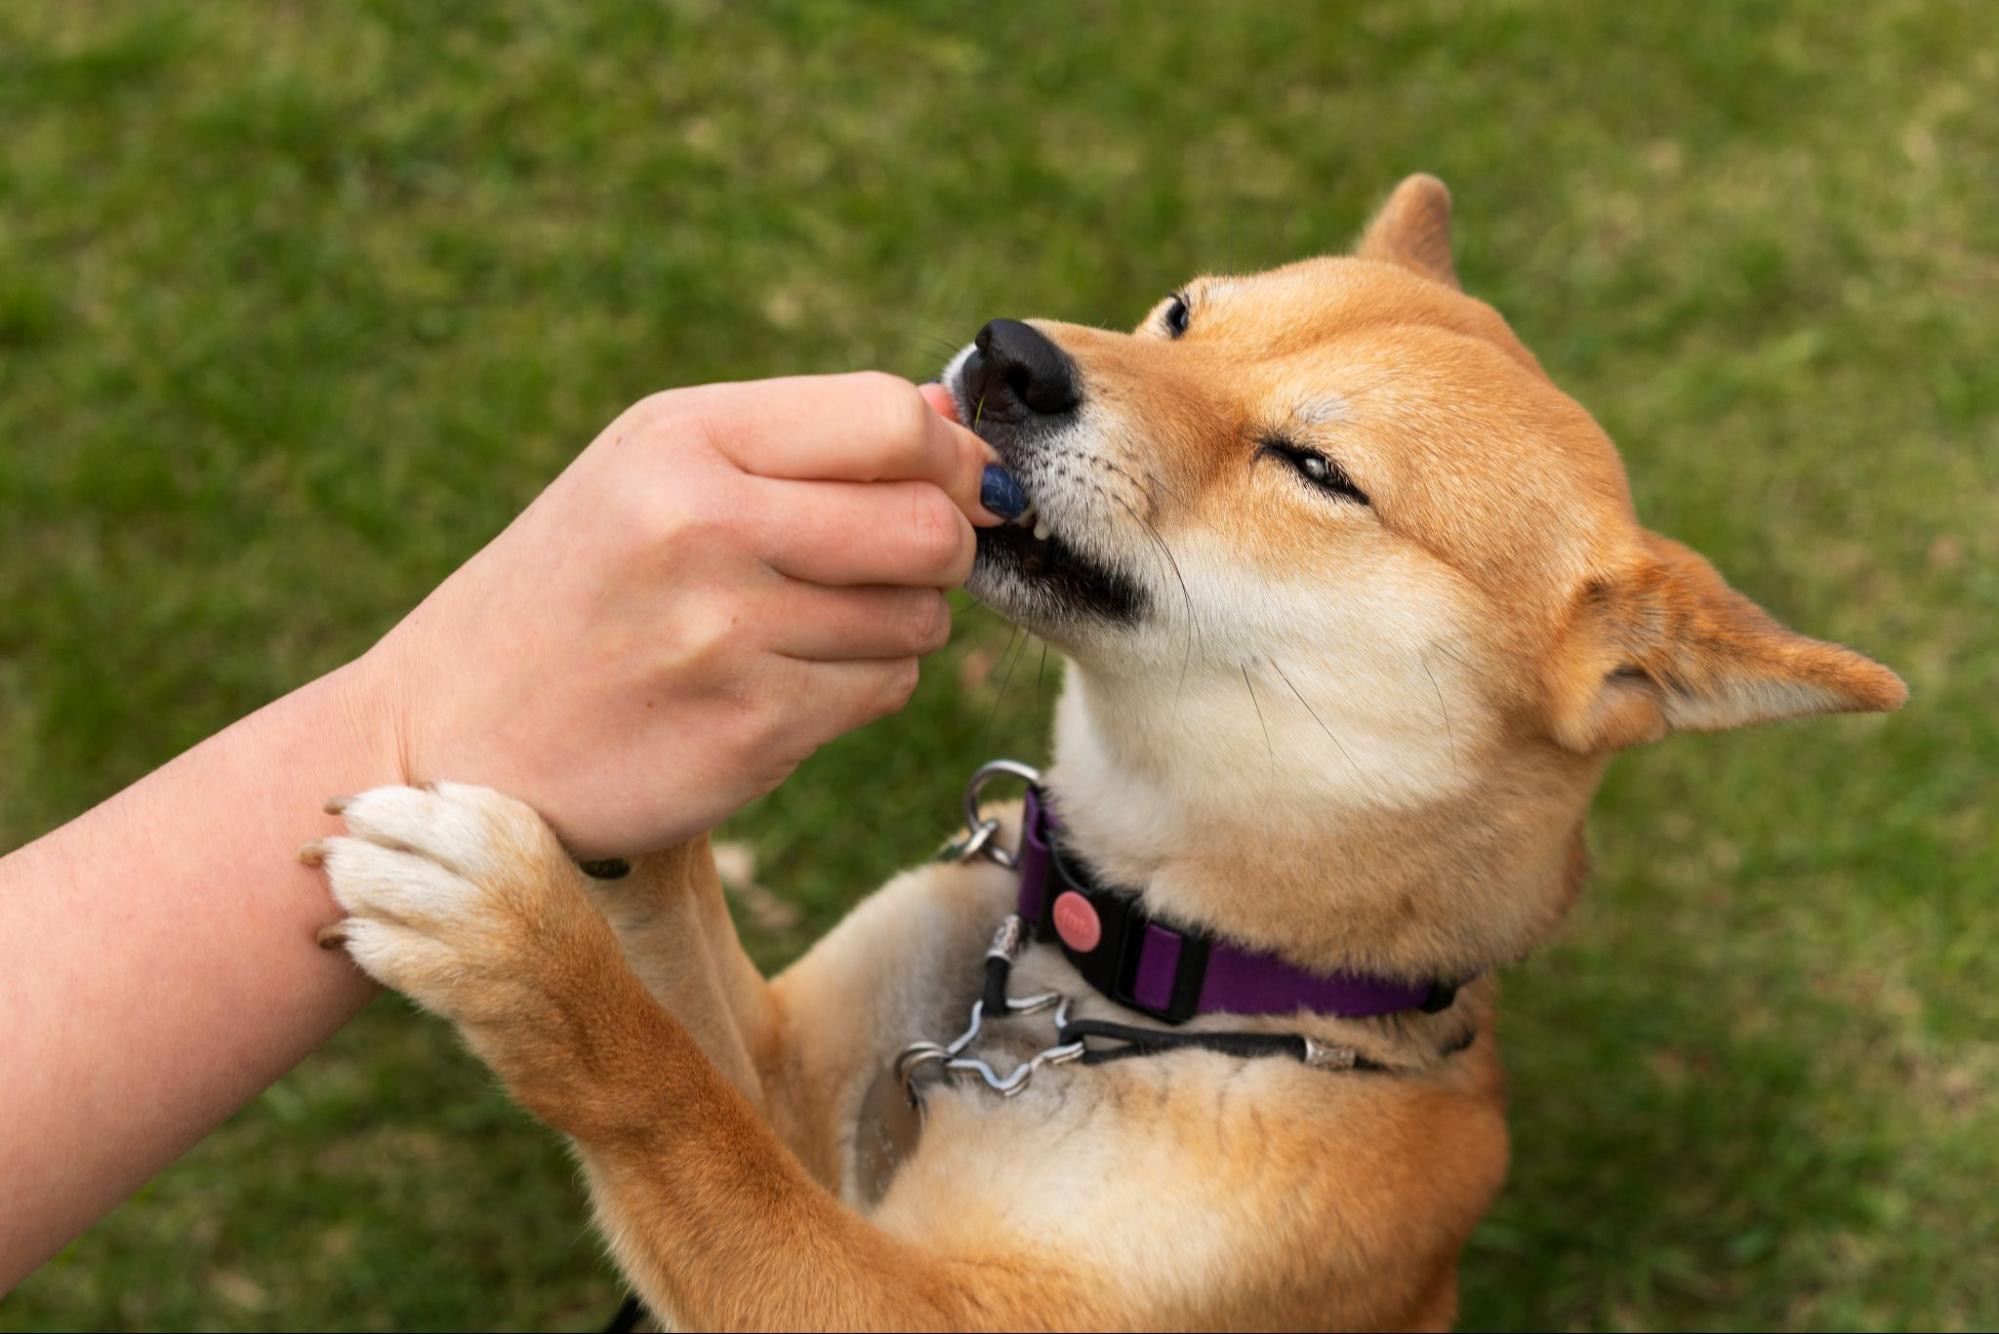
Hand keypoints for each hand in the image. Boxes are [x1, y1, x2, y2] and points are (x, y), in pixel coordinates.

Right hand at [354, 372, 994, 857]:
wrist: (452, 734)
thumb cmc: (576, 588)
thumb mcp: (652, 471)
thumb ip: (801, 439)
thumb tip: (953, 423)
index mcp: (682, 439)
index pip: (890, 421)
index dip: (949, 457)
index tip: (955, 483)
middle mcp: (704, 526)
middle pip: (927, 524)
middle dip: (942, 545)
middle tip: (900, 560)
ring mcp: (727, 635)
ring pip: (919, 617)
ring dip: (898, 623)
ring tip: (811, 624)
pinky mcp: (750, 731)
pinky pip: (884, 691)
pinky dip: (861, 687)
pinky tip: (787, 681)